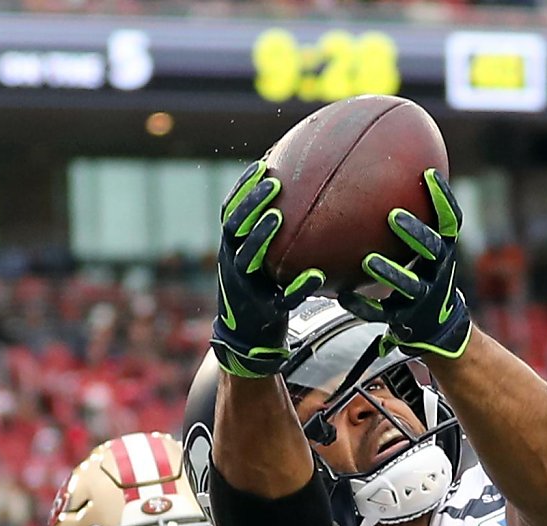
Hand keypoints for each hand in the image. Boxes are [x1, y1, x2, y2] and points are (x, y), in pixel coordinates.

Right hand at [211, 162, 324, 379]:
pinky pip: (282, 298)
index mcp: (231, 248)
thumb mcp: (257, 261)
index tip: (262, 165)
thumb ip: (268, 235)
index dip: (242, 188)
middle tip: (272, 185)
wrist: (249, 339)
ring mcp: (247, 288)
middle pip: (234, 228)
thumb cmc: (260, 289)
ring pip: (248, 259)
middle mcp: (233, 265)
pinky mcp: (265, 311)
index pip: (230, 211)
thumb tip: (301, 200)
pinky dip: (298, 287)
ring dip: (260, 236)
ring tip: (277, 217)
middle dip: (249, 204)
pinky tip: (316, 276)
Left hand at [341, 170, 470, 360]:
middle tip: (393, 216)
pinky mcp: (404, 319)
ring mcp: (423, 298)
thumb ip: (417, 217)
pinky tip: (343, 295)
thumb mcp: (429, 249)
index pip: (451, 221)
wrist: (435, 324)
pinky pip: (380, 313)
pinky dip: (362, 306)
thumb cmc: (425, 273)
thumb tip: (384, 169)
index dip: (443, 199)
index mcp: (444, 250)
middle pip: (431, 250)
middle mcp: (438, 272)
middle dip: (414, 233)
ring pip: (408, 286)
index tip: (428, 173)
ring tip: (369, 261)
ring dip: (390, 273)